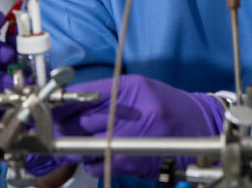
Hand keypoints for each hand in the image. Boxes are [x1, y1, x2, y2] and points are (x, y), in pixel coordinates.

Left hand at [50, 74, 224, 179]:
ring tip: (73, 146)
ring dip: (76, 148)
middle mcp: (132, 111)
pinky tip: (97, 157)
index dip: (62, 103)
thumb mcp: (139, 89)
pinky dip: (93, 163)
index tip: (48, 109)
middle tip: (55, 132)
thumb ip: (107, 95)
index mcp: (129, 88)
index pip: (85, 94)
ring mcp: (135, 137)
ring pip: (89, 145)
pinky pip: (102, 164)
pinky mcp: (137, 160)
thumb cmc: (167, 106)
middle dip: (66, 128)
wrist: (202, 126)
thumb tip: (71, 104)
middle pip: (83, 122)